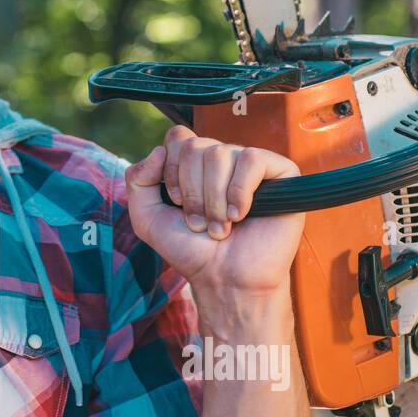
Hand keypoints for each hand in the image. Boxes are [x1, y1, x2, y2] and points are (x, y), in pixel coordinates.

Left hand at [124, 125, 305, 296]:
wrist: (224, 279)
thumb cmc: (191, 250)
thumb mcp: (147, 218)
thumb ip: (137, 181)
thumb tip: (159, 149)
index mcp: (195, 165)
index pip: (178, 137)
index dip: (172, 168)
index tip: (176, 202)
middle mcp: (223, 160)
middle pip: (196, 147)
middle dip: (191, 192)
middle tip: (200, 223)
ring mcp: (250, 165)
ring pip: (221, 153)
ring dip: (213, 198)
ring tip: (220, 227)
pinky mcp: (280, 173)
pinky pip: (252, 159)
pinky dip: (239, 190)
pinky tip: (239, 215)